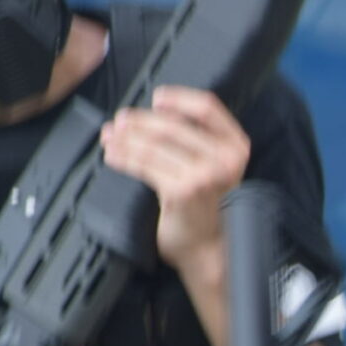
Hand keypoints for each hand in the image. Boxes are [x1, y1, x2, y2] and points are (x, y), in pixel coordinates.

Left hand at [99, 85, 251, 271]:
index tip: (156, 97)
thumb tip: (154, 112)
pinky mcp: (182, 190)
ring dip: (125, 138)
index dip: (179, 98)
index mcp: (236, 146)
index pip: (207, 108)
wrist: (207, 248)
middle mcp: (224, 158)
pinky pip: (144, 165)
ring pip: (155, 144)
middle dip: (140, 121)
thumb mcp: (214, 167)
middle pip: (173, 125)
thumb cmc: (206, 207)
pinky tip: (112, 155)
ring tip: (109, 137)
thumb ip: (199, 140)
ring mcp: (204, 174)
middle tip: (119, 121)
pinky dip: (123, 157)